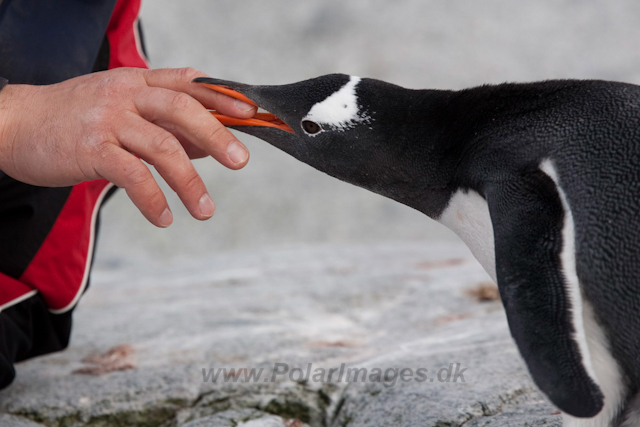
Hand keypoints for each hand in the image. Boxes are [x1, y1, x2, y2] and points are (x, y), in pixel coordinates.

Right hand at [0, 67, 255, 226]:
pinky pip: (133, 175)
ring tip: (205, 210)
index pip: (189, 83)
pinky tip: (164, 219)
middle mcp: (126, 94)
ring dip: (190, 182)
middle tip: (242, 162)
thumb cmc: (75, 119)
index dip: (223, 96)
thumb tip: (211, 142)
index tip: (251, 113)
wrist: (15, 124)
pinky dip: (153, 200)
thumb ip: (163, 122)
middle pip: (183, 109)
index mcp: (138, 81)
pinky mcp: (91, 148)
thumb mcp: (121, 108)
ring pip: (163, 146)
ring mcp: (108, 119)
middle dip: (218, 135)